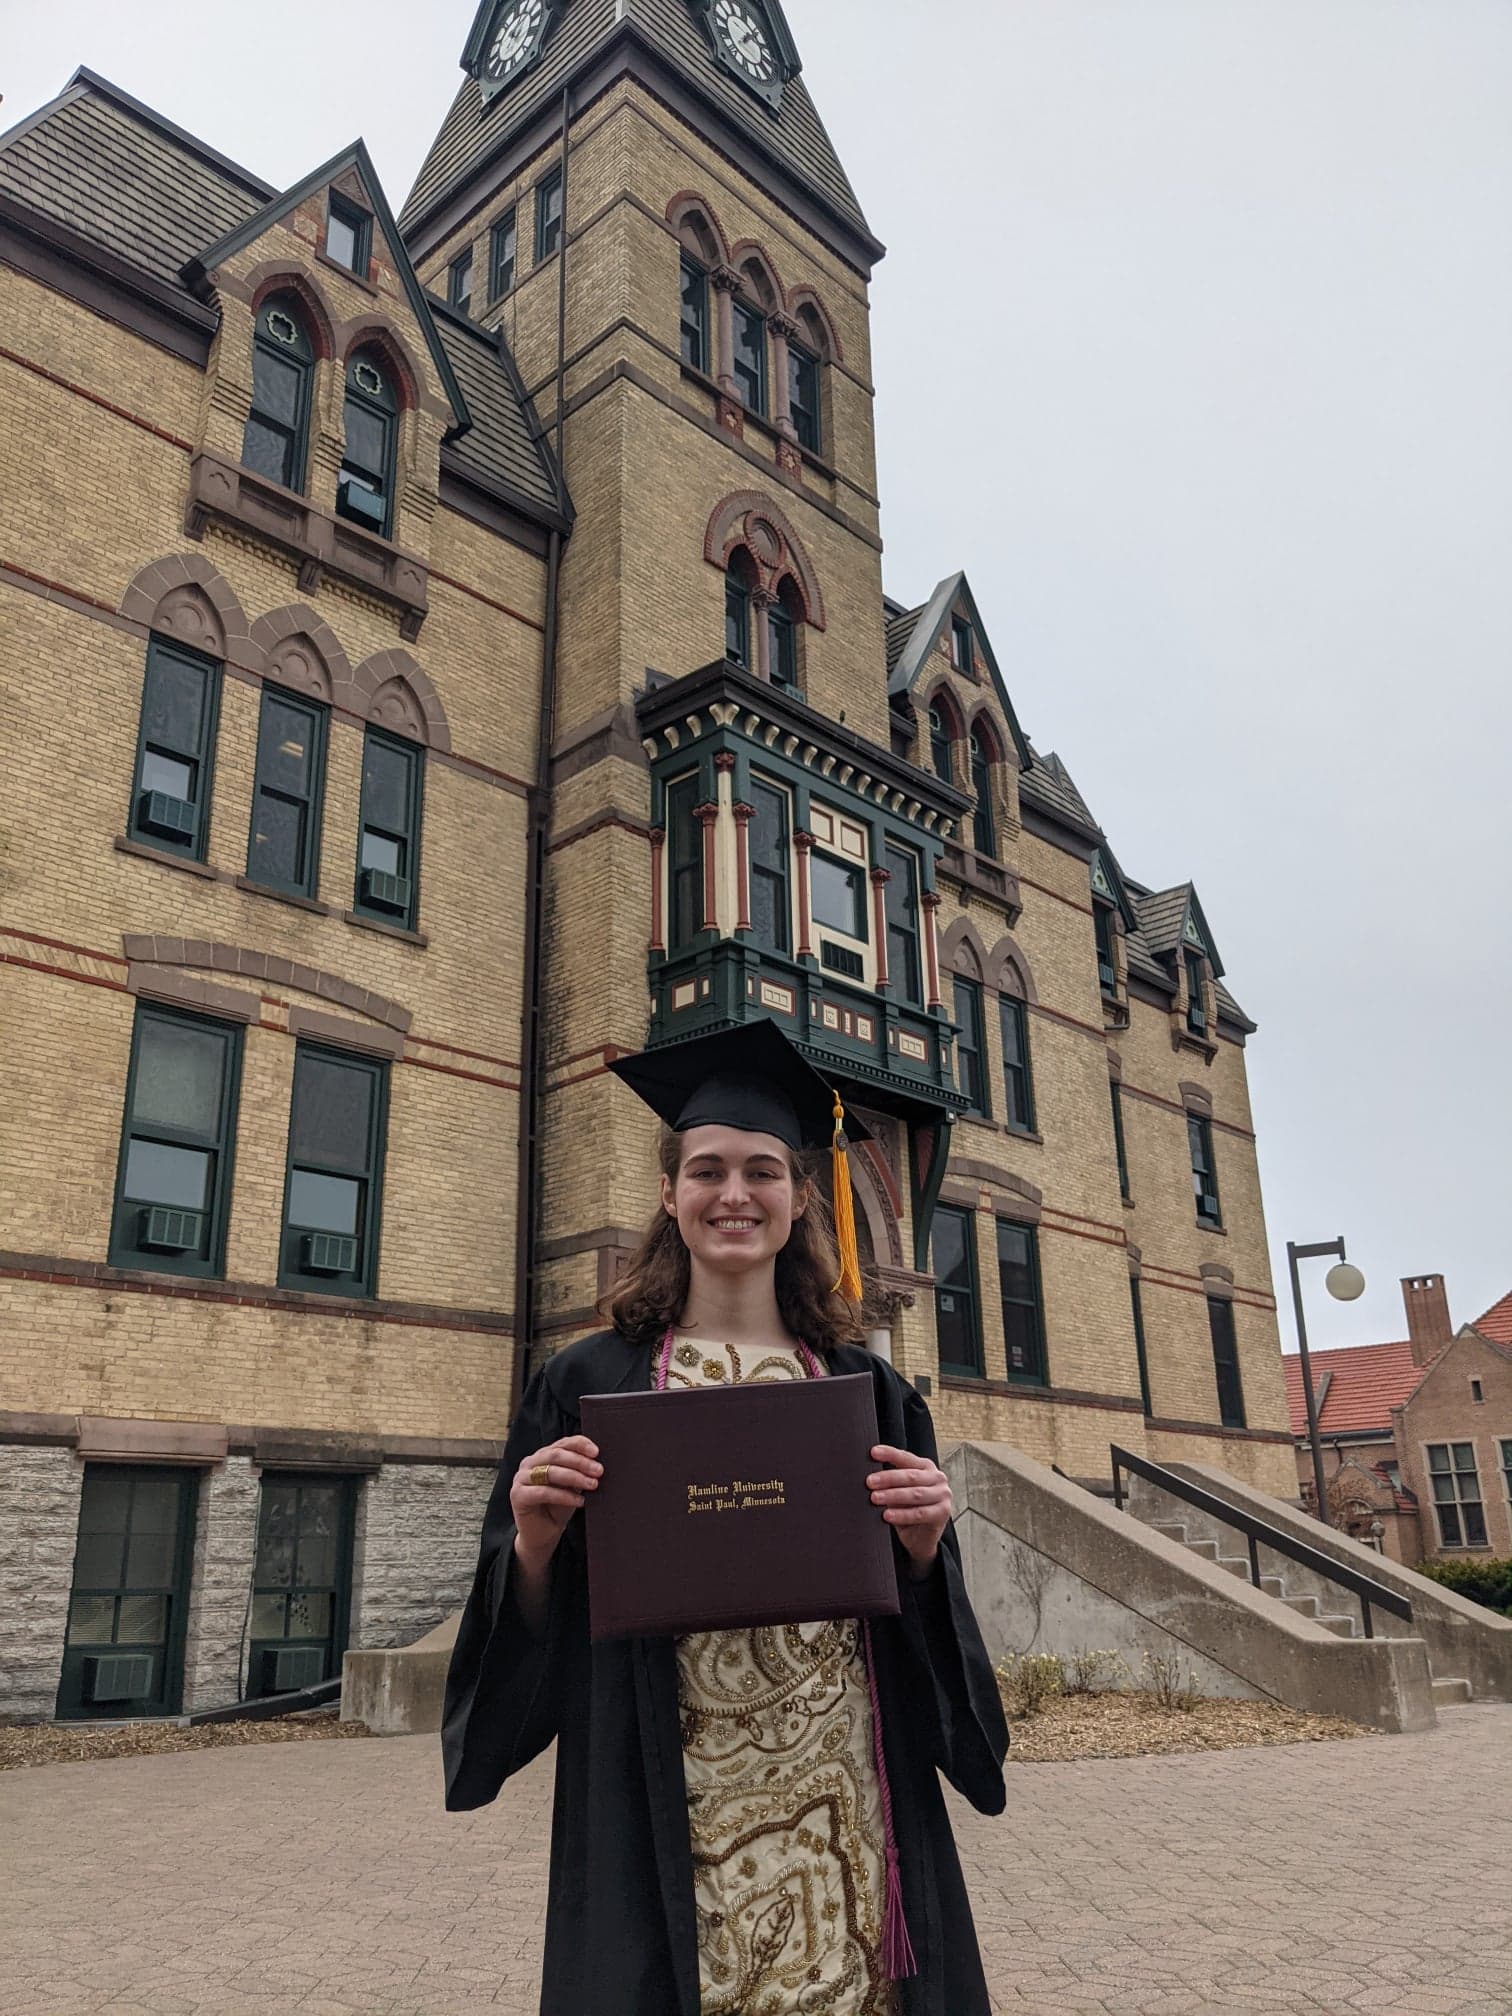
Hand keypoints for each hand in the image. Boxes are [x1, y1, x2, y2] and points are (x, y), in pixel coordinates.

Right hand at [510, 1434, 601, 1567]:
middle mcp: (530, 1463)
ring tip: (593, 1485)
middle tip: (599, 1471)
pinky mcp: (517, 1495)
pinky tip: (579, 1501)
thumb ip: (579, 1472)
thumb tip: (598, 1463)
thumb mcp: (572, 1486)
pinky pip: (544, 1492)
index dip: (580, 1445)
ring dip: (575, 1477)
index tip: (597, 1452)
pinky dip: (564, 1496)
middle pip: (557, 1455)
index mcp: (543, 1455)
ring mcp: (521, 1478)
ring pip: (550, 1471)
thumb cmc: (558, 1508)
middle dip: (580, 1462)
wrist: (543, 1535)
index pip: (563, 1443)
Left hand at [868, 1445, 950, 1578]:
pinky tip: (887, 1515)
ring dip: (893, 1496)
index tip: (873, 1453)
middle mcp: (937, 1478)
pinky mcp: (943, 1513)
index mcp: (926, 1467)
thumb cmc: (908, 1508)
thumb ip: (890, 1481)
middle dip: (888, 1478)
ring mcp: (943, 1495)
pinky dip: (902, 1514)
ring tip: (875, 1498)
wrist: (921, 1537)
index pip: (906, 1458)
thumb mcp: (898, 1490)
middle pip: (911, 1476)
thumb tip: (869, 1476)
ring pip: (915, 1494)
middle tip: (870, 1482)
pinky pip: (919, 1513)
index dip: (890, 1454)